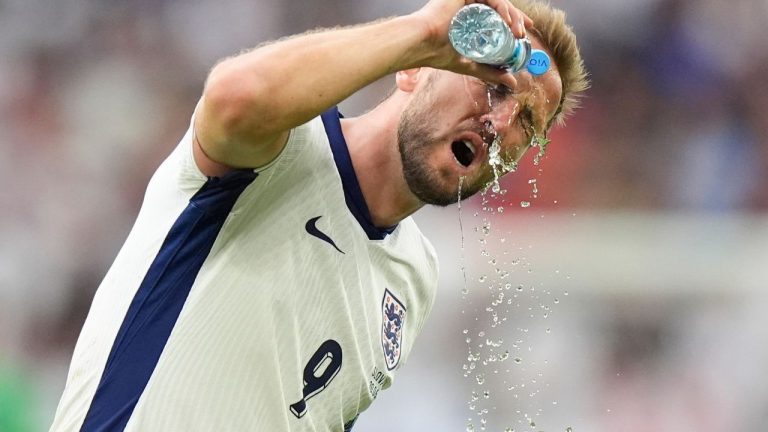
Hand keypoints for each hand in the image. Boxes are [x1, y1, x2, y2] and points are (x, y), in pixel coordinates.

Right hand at [411, 0, 533, 87]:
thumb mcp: (472, 65)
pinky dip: (503, 7)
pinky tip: (507, 21)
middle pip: (501, 8)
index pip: (498, 16)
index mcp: (470, 18)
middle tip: (523, 36)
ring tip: (518, 32)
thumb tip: (513, 84)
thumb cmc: (439, 54)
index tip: (525, 32)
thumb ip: (491, 72)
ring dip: (513, 16)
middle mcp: (470, 6)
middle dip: (517, 20)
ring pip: (499, 2)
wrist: (423, 44)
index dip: (515, 21)